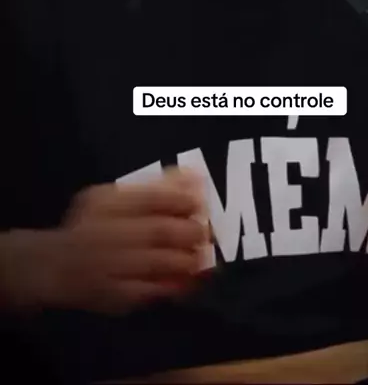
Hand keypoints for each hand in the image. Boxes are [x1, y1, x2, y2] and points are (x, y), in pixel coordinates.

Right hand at [0, 167, 208, 313]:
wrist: (54, 266)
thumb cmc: (91, 225)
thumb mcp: (112, 197)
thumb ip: (153, 187)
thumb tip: (195, 178)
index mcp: (105, 203)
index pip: (151, 198)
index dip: (182, 200)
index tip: (201, 202)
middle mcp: (106, 233)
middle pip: (159, 231)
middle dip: (191, 232)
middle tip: (206, 232)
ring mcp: (109, 268)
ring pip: (159, 263)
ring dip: (188, 259)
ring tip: (201, 256)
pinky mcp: (115, 296)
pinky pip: (152, 291)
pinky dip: (175, 285)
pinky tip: (188, 280)